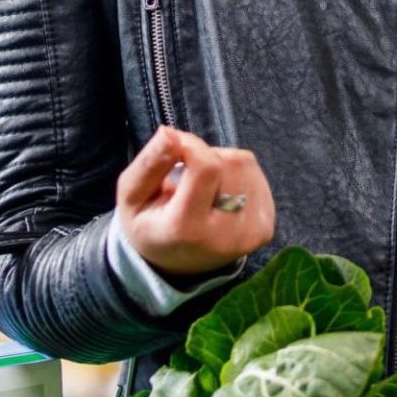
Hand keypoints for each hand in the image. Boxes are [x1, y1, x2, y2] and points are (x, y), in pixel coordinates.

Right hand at [116, 125, 275, 279]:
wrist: (176, 263)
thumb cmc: (150, 225)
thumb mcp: (131, 196)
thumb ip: (149, 163)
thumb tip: (171, 132)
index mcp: (188, 230)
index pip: (206, 168)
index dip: (191, 146)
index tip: (175, 149)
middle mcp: (225, 235)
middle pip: (228, 163)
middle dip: (204, 157)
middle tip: (185, 178)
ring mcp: (251, 233)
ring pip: (245, 164)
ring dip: (221, 163)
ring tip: (201, 187)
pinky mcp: (265, 228)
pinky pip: (256, 175)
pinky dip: (236, 174)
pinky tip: (219, 193)